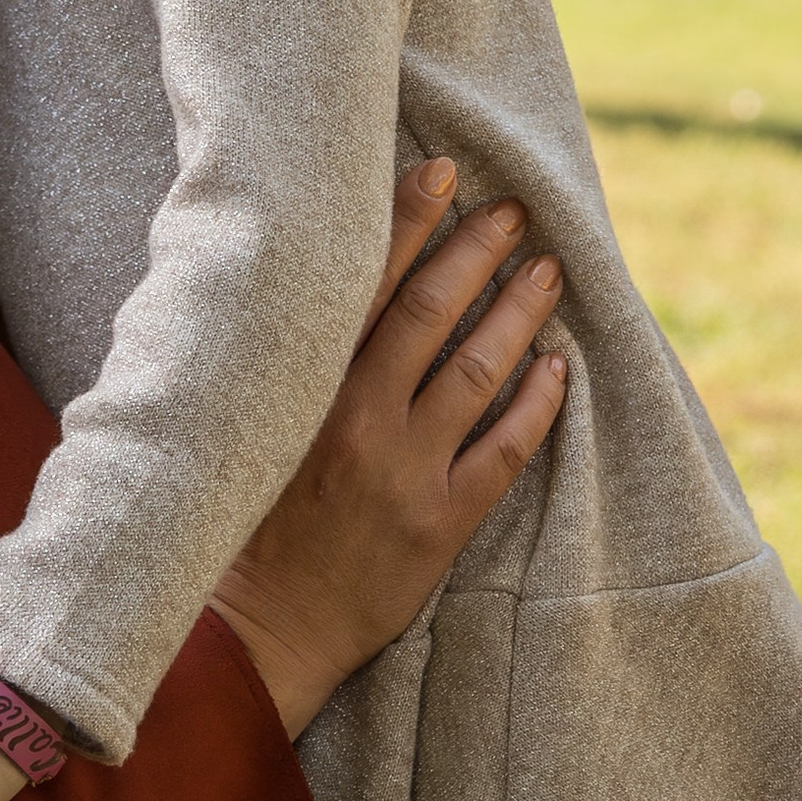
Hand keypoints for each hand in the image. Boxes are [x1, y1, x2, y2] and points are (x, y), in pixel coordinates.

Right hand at [209, 167, 565, 738]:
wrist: (262, 629)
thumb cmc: (241, 522)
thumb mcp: (243, 429)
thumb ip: (277, 364)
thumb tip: (300, 288)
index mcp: (303, 389)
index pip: (362, 284)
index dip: (404, 221)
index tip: (441, 171)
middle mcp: (358, 420)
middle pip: (429, 314)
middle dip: (475, 253)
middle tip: (512, 211)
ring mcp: (405, 472)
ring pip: (475, 373)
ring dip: (517, 315)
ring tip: (547, 271)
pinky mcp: (441, 523)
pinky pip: (503, 453)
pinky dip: (536, 407)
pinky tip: (560, 370)